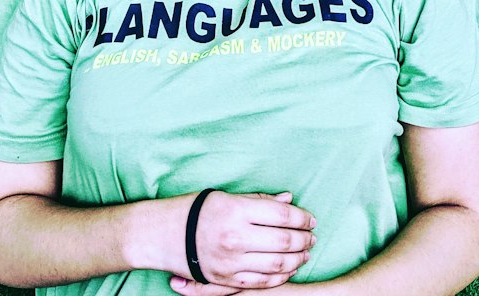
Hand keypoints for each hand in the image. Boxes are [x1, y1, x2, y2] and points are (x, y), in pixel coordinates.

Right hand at [170, 191, 315, 292]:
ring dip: (296, 259)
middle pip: (283, 241)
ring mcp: (231, 261)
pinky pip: (261, 281)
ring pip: (276, 264)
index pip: (281, 215)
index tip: (311, 219)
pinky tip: (289, 269)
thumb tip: (289, 200)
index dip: (302, 217)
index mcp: (237, 211)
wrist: (165, 235)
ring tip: (306, 253)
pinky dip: (280, 276)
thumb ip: (260, 200)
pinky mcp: (226, 279)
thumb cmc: (198, 209)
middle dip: (304, 239)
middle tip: (313, 236)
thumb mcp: (227, 196)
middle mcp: (236, 237)